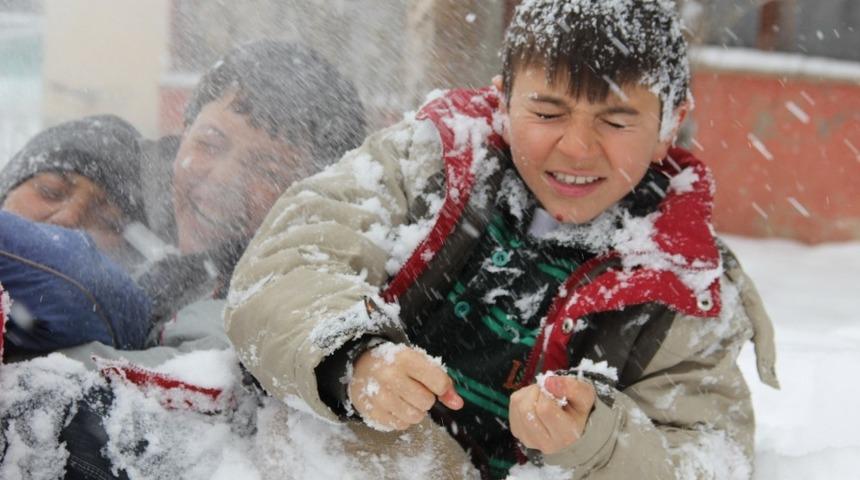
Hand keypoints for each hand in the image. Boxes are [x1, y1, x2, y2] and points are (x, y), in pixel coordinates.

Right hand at [348, 343, 463, 430]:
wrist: (359, 366)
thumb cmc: (395, 363)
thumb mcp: (418, 362)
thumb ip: (441, 380)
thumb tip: (457, 403)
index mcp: (404, 358)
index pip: (438, 381)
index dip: (441, 387)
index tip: (434, 384)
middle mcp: (390, 376)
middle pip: (427, 401)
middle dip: (425, 398)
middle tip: (413, 388)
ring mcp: (379, 396)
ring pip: (415, 416)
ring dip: (415, 410)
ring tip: (404, 397)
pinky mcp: (372, 412)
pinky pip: (401, 425)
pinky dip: (402, 418)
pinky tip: (394, 405)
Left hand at [509, 375, 595, 454]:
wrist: (572, 424)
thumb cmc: (578, 409)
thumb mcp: (585, 395)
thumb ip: (571, 387)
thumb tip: (548, 382)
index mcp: (565, 436)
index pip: (545, 409)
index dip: (547, 393)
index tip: (554, 390)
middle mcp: (546, 443)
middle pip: (527, 410)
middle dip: (535, 393)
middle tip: (546, 391)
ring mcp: (529, 440)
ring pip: (518, 407)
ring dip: (528, 394)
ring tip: (541, 396)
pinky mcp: (518, 432)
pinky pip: (513, 407)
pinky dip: (522, 398)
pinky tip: (534, 402)